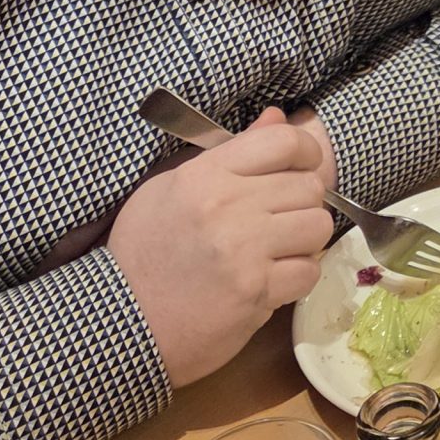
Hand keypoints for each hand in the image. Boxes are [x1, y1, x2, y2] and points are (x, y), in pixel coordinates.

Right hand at [107, 107, 335, 388]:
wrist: (121, 321)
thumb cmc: (144, 250)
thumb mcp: (172, 188)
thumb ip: (231, 153)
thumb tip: (279, 119)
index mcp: (205, 175)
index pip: (285, 142)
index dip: (305, 153)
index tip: (298, 170)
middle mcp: (227, 206)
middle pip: (310, 186)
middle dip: (302, 203)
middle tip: (280, 220)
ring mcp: (243, 250)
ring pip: (318, 227)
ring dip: (305, 240)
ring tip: (277, 250)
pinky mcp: (256, 292)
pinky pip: (309, 272)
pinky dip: (296, 278)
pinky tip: (270, 280)